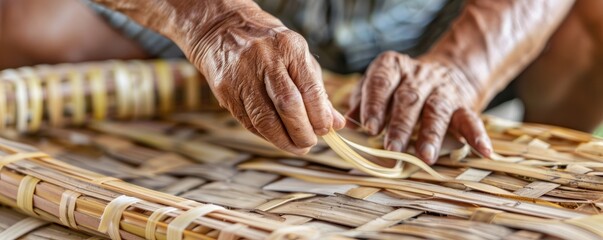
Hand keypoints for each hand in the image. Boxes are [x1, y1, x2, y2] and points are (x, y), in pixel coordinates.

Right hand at [182, 4, 344, 154]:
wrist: (223, 29)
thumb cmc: (269, 46)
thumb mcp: (297, 57)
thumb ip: (317, 90)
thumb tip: (336, 123)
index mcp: (289, 47)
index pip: (309, 89)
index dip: (319, 116)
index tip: (325, 130)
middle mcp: (264, 59)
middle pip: (287, 105)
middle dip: (302, 132)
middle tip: (309, 143)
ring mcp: (242, 75)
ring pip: (265, 119)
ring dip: (283, 140)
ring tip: (296, 147)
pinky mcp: (225, 90)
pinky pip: (248, 121)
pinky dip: (265, 135)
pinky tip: (276, 137)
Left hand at [346, 51, 491, 163]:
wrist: (447, 70)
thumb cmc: (400, 86)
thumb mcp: (379, 86)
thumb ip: (362, 102)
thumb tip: (346, 123)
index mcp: (393, 67)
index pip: (381, 82)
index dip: (375, 103)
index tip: (368, 126)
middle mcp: (418, 76)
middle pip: (409, 99)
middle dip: (399, 125)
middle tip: (390, 147)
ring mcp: (443, 90)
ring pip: (437, 110)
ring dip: (431, 134)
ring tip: (425, 156)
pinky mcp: (464, 104)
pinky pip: (472, 119)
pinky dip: (478, 135)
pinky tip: (483, 151)